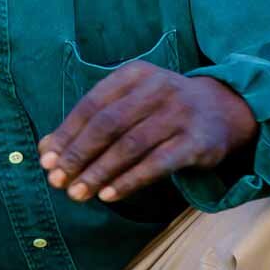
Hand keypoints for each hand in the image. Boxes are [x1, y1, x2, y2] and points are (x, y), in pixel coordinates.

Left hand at [37, 61, 256, 202]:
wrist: (223, 110)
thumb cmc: (162, 110)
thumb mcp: (128, 104)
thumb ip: (88, 124)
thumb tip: (45, 151)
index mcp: (133, 75)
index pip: (91, 105)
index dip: (66, 134)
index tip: (46, 161)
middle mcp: (157, 89)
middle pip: (108, 125)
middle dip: (79, 155)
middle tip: (57, 181)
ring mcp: (179, 114)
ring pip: (130, 146)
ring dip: (100, 172)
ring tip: (78, 194)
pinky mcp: (196, 141)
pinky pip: (157, 164)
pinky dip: (130, 181)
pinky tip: (109, 195)